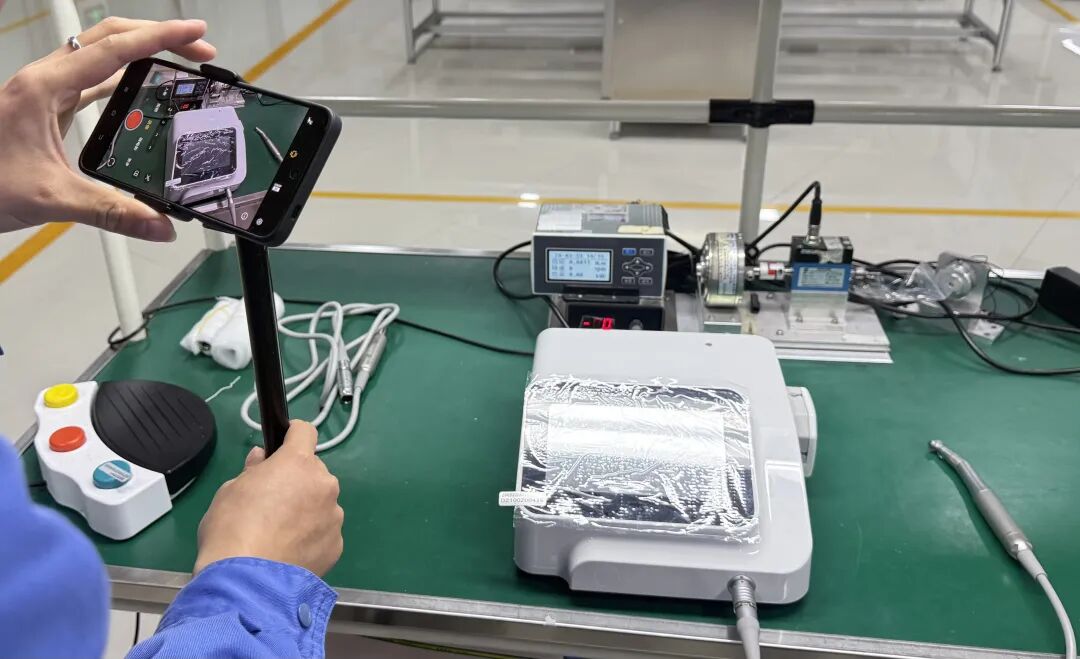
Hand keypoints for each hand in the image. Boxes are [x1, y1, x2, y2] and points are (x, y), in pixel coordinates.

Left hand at [0, 18, 215, 240]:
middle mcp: (43, 81)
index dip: (161, 39)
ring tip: (177, 61)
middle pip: (109, 38)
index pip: (115, 50)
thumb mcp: (51, 198)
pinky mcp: (43, 109)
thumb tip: (159, 224)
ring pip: (99, 55)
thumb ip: (112, 211)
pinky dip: (122, 78)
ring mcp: (42, 93)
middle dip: (158, 37)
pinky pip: (89, 81)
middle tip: (198, 48)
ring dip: (141, 53)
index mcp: (44, 87)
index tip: (195, 35)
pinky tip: (140, 89)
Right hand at [194, 421, 343, 575]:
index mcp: (298, 463)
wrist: (247, 582)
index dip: (292, 437)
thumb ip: (253, 470)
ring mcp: (334, 516)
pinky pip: (324, 533)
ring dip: (307, 511)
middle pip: (313, 473)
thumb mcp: (231, 490)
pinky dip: (311, 539)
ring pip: (321, 504)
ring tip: (279, 536)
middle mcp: (324, 484)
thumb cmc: (232, 528)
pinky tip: (289, 554)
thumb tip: (263, 459)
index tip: (282, 448)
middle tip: (272, 504)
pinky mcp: (337, 545)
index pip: (305, 432)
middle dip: (297, 482)